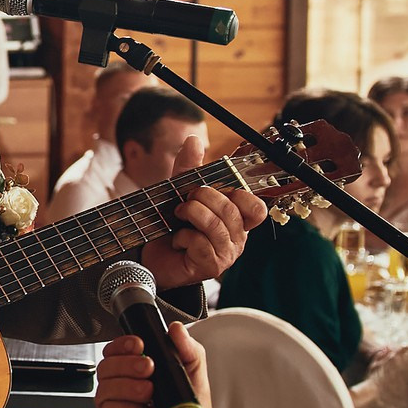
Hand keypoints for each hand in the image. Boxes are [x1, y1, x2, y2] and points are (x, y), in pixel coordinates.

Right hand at [93, 322, 216, 407]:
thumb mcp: (197, 388)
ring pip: (104, 386)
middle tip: (149, 368)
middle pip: (107, 365)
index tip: (139, 344)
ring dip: (129, 385)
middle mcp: (122, 395)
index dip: (124, 344)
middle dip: (128, 362)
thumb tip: (176, 330)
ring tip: (151, 394)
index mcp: (139, 380)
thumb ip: (190, 355)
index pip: (119, 353)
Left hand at [139, 133, 266, 287]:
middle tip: (184, 201)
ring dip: (191, 214)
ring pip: (217, 226)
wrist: (151, 256)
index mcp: (236, 219)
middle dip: (203, 198)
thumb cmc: (171, 226)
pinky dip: (183, 237)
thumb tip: (194, 140)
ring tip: (178, 216)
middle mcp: (237, 238)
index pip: (256, 208)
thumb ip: (189, 168)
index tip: (216, 189)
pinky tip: (178, 241)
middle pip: (231, 210)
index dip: (240, 195)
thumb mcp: (180, 192)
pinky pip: (202, 244)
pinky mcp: (211, 267)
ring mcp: (226, 254)